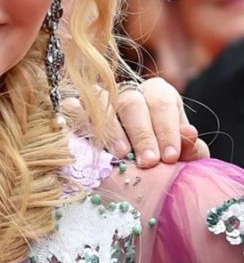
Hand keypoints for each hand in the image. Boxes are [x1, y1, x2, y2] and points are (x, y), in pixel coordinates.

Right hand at [62, 77, 209, 167]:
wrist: (128, 170)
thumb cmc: (156, 159)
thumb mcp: (178, 155)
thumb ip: (189, 148)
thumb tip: (190, 136)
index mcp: (156, 94)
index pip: (161, 101)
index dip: (167, 128)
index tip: (170, 157)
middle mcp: (126, 92)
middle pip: (131, 102)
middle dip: (142, 134)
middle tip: (149, 162)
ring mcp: (96, 98)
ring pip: (100, 101)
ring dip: (111, 129)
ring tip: (121, 154)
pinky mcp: (73, 107)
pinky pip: (72, 107)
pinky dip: (80, 123)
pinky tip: (92, 144)